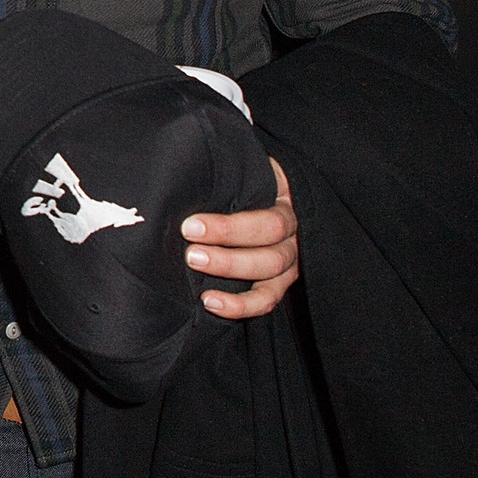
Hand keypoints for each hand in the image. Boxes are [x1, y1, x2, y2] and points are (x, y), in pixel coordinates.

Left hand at [181, 157, 298, 318]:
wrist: (256, 193)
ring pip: (270, 273)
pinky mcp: (278, 284)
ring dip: (230, 272)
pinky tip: (210, 302)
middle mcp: (291, 234)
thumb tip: (186, 171)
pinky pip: (266, 300)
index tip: (191, 226)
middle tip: (189, 249)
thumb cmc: (240, 181)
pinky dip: (240, 306)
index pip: (268, 220)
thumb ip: (224, 173)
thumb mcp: (240, 171)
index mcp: (284, 203)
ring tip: (195, 268)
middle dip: (227, 250)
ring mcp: (288, 261)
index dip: (230, 228)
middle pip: (270, 247)